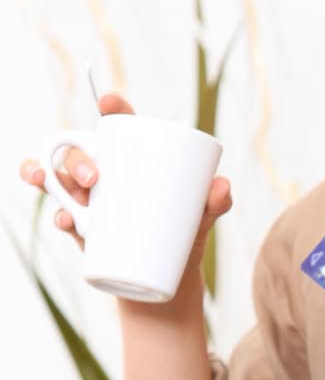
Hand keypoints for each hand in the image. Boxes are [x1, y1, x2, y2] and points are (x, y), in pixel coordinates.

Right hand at [20, 93, 231, 297]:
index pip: (119, 127)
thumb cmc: (183, 234)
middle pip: (79, 151)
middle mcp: (105, 173)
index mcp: (133, 159)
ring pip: (56, 177)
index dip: (111, 109)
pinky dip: (58, 215)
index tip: (108, 102)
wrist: (169, 276)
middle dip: (78, 158)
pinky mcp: (82, 227)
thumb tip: (222, 187)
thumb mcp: (201, 217)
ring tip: (58, 187)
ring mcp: (89, 200)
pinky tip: (64, 220)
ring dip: (46, 175)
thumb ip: (214, 203)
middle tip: (96, 177)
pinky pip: (59, 214)